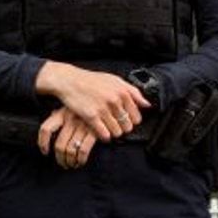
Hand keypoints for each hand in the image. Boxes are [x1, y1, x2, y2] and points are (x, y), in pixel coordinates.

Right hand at [33, 62, 148, 141]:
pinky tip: (101, 132)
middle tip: (115, 125)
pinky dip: (104, 136)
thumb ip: (133, 92)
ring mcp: (103, 109)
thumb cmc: (92, 80)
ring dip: (113, 133)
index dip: (132, 121)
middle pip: (128, 126)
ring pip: (117, 132)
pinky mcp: (91, 117)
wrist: (70, 81)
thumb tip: (147, 105)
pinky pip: (104, 134)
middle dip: (123, 128)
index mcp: (123, 91)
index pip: (136, 116)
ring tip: (108, 128)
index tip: (126, 120)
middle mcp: (115, 100)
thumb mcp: (115, 80)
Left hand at [37, 107, 96, 169]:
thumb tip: (52, 115)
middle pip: (59, 145)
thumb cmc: (88, 104)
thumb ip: (62, 112)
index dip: (43, 143)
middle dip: (60, 159)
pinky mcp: (94, 132)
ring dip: (70, 161)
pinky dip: (80, 160)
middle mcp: (70, 120)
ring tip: (72, 164)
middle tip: (63, 164)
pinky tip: (80, 162)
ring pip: (70, 151)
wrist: (108, 101)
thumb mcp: (73, 105)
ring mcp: (82, 126)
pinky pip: (83, 151)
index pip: (46, 129)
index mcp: (62, 113)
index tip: (45, 151)